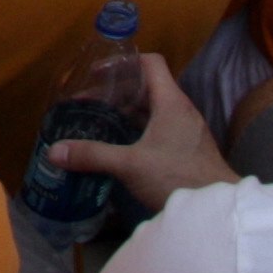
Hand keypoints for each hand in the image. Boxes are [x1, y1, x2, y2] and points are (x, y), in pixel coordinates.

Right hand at [44, 50, 234, 218]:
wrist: (217, 209)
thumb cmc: (177, 177)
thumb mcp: (130, 165)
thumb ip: (93, 156)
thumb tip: (54, 151)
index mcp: (171, 102)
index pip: (150, 63)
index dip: (123, 62)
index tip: (97, 74)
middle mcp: (181, 110)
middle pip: (148, 86)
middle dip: (117, 90)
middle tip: (90, 101)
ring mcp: (187, 131)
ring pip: (154, 109)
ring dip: (128, 111)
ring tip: (101, 120)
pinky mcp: (188, 149)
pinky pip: (160, 127)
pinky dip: (139, 128)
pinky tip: (123, 146)